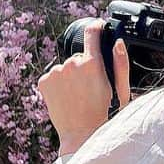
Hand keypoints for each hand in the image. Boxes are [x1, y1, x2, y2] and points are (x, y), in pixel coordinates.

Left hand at [36, 20, 130, 155]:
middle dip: (84, 68)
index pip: (92, 33)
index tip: (98, 27)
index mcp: (92, 64)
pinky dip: (58, 85)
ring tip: (77, 97)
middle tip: (90, 89)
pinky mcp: (44, 81)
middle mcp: (71, 64)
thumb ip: (120, 63)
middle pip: (79, 58)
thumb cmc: (105, 115)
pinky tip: (66, 98)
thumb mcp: (120, 90)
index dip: (96, 28)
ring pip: (65, 68)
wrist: (81, 136)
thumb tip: (117, 42)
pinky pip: (53, 77)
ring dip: (70, 77)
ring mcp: (55, 73)